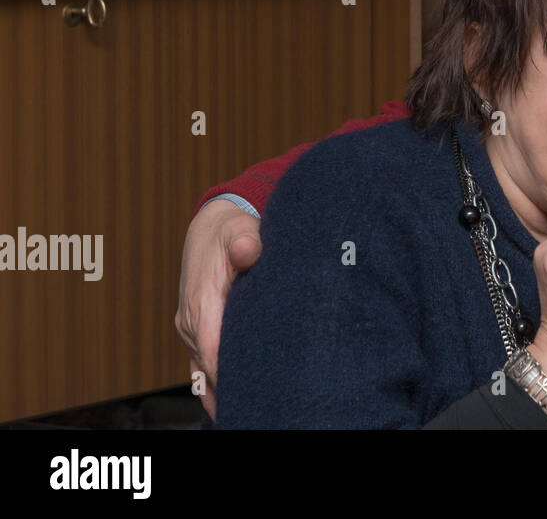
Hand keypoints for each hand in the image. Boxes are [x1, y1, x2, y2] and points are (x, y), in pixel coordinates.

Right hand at [174, 199, 262, 418]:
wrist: (211, 228)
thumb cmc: (231, 230)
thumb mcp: (241, 230)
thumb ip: (246, 241)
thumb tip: (247, 248)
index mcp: (201, 302)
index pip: (212, 349)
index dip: (228, 374)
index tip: (250, 392)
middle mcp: (191, 321)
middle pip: (208, 368)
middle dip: (230, 390)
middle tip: (260, 409)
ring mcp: (190, 329)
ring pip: (203, 371)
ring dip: (221, 392)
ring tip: (249, 413)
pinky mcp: (195, 332)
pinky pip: (201, 365)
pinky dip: (214, 385)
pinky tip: (231, 404)